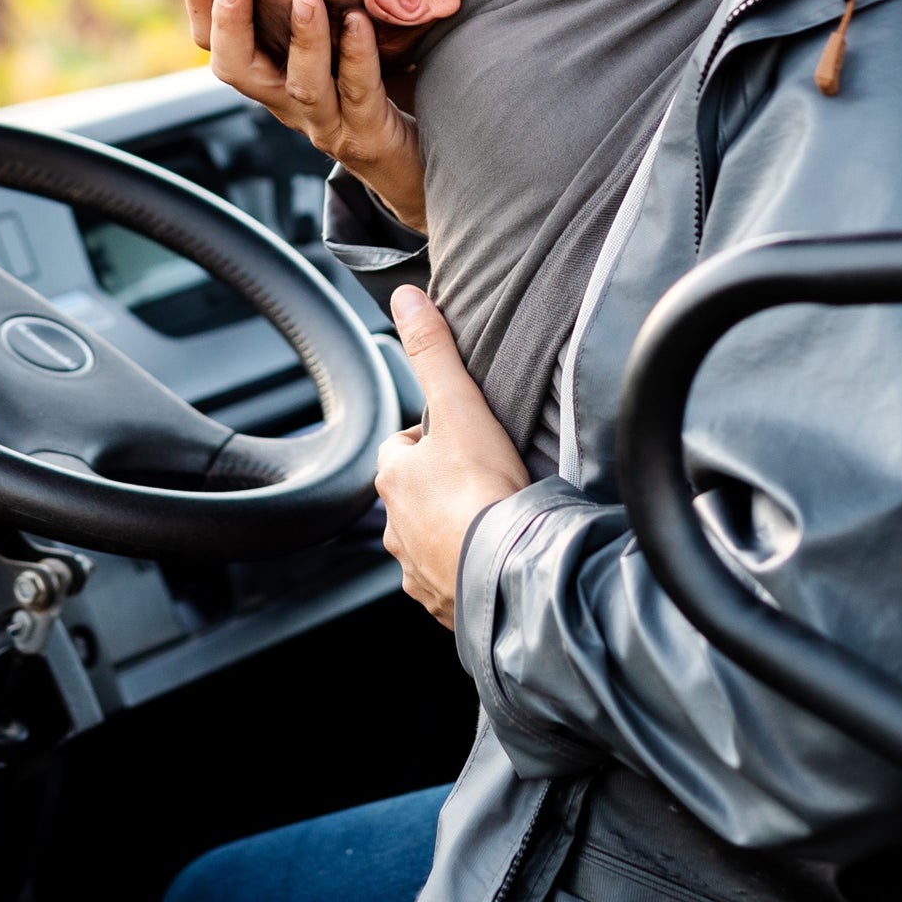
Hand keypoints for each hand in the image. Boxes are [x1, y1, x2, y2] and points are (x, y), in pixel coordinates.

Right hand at [181, 0, 426, 231]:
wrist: (414, 160)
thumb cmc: (370, 88)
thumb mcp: (331, 38)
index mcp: (270, 76)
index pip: (215, 43)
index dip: (198, 2)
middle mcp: (287, 102)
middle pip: (238, 70)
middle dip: (229, 23)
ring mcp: (326, 121)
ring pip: (300, 85)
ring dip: (301, 39)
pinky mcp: (366, 134)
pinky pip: (358, 93)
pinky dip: (356, 56)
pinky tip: (359, 21)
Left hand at [375, 288, 529, 628]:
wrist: (507, 572)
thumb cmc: (482, 490)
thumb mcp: (460, 406)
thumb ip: (434, 351)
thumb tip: (405, 298)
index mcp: (395, 478)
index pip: (401, 447)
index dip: (428, 439)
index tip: (458, 438)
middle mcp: (395, 527)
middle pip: (412, 496)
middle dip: (437, 487)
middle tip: (480, 478)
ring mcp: (416, 570)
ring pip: (427, 539)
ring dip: (450, 529)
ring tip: (490, 519)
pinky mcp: (441, 604)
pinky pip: (448, 581)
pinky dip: (465, 569)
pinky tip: (493, 559)